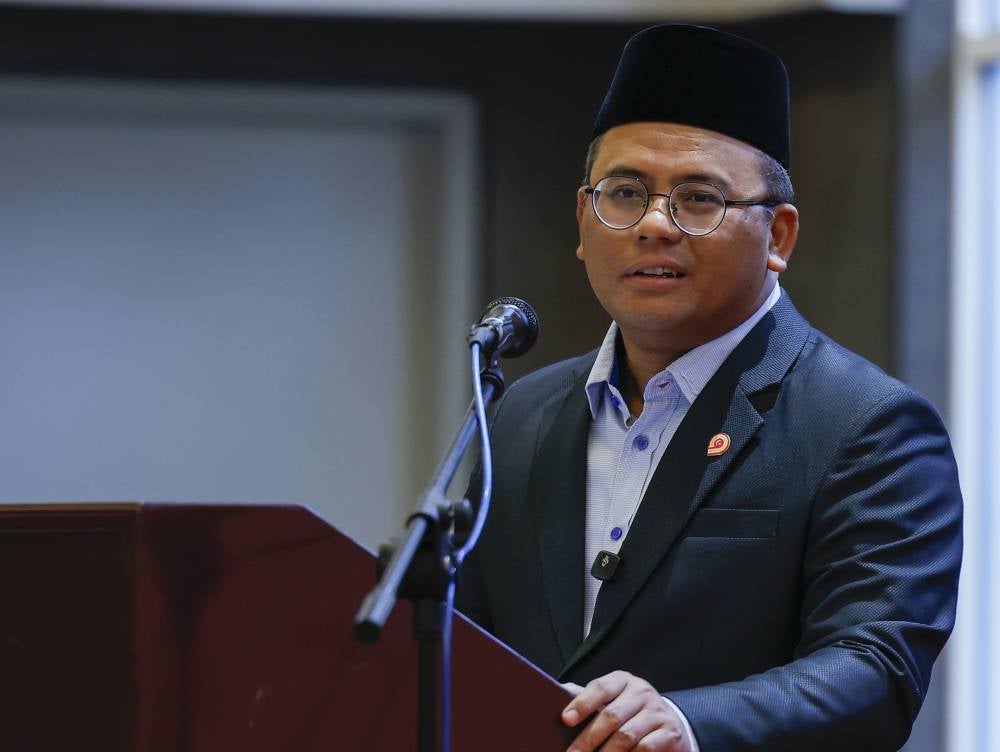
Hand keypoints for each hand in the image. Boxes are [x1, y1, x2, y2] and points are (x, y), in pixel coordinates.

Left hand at [560, 671, 690, 750]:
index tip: (566, 719)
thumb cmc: (630, 713)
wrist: (668, 725)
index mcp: (622, 681)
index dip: (582, 703)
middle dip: (588, 739)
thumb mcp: (611, 700)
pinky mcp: (669, 730)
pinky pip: (645, 747)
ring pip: (626, 735)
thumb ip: (587, 697)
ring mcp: (657, 710)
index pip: (600, 688)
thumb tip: (557, 693)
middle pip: (611, 716)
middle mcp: (641, 691)